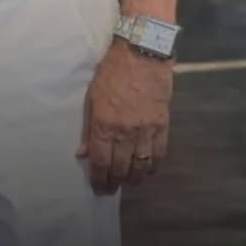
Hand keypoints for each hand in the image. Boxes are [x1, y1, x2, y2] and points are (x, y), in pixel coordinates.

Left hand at [77, 40, 172, 194]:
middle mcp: (125, 132)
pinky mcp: (163, 127)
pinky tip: (147, 170)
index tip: (98, 188)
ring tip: (128, 182)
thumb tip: (83, 153)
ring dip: (134, 178)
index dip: (99, 179)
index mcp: (104, 124)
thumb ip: (88, 128)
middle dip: (115, 183)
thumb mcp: (91, 97)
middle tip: (110, 189)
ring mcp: (146, 131)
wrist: (142, 55)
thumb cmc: (111, 73)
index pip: (101, 162)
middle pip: (121, 168)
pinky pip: (159, 155)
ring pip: (142, 166)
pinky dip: (153, 166)